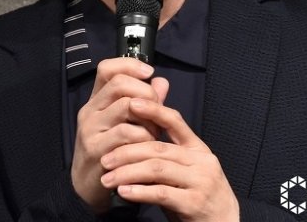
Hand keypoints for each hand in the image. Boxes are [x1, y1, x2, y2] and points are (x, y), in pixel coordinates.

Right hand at [71, 58, 168, 212]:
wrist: (86, 189)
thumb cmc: (111, 151)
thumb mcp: (124, 123)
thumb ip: (144, 102)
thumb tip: (161, 81)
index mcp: (96, 100)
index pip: (107, 68)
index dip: (130, 64)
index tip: (149, 71)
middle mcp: (90, 111)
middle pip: (119, 83)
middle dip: (146, 92)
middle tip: (156, 108)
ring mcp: (91, 129)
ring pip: (126, 106)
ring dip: (148, 118)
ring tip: (153, 131)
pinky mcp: (96, 150)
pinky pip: (128, 134)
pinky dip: (144, 137)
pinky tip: (147, 147)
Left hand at [99, 99, 238, 221]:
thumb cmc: (198, 194)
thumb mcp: (187, 167)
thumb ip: (168, 150)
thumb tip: (141, 128)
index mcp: (197, 147)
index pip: (174, 120)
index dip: (153, 110)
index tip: (131, 103)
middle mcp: (201, 160)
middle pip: (158, 148)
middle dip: (128, 151)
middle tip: (106, 159)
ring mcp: (200, 181)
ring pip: (157, 169)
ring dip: (128, 173)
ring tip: (108, 178)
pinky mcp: (194, 203)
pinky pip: (161, 193)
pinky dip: (140, 192)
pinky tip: (124, 192)